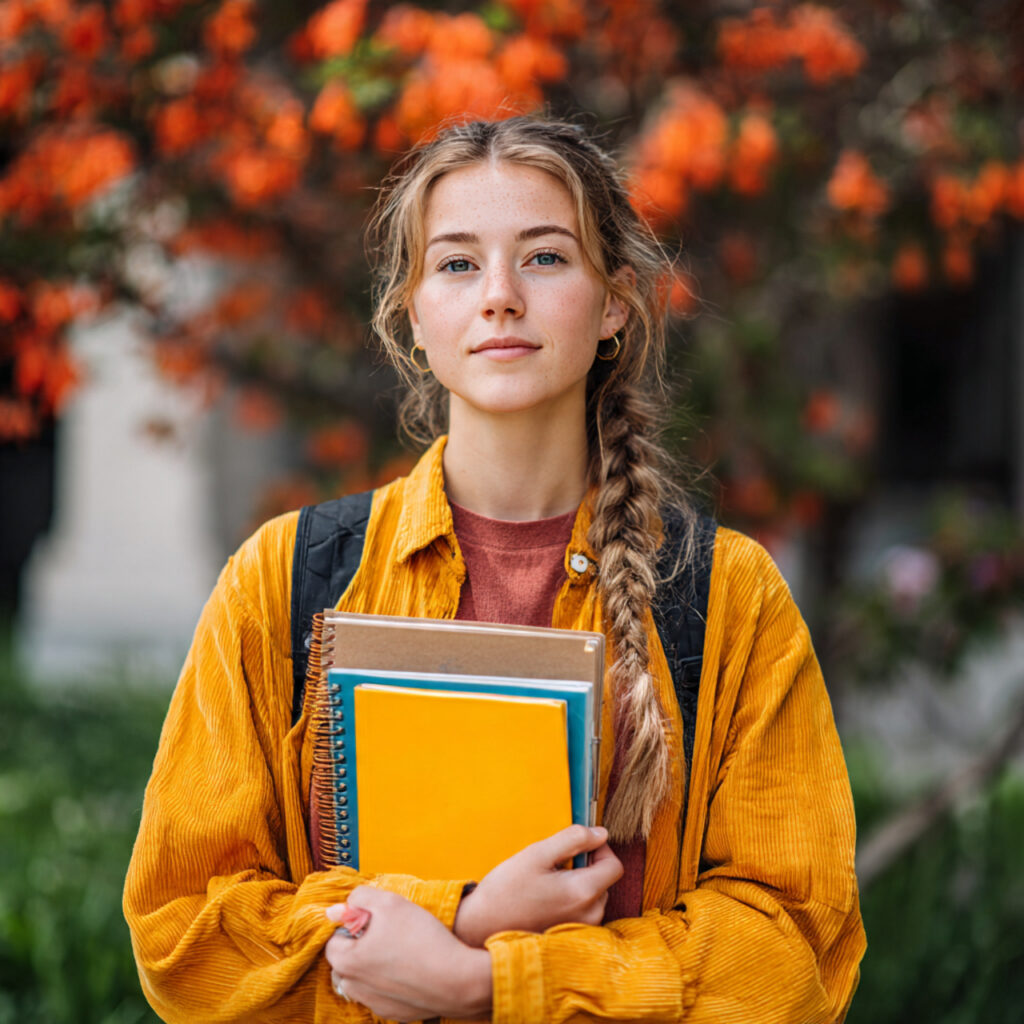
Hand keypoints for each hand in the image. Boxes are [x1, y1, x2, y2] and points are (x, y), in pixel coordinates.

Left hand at [324, 887, 491, 1021]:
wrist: (456, 980)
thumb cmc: (421, 938)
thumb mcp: (390, 902)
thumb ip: (359, 899)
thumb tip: (337, 910)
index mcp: (346, 960)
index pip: (334, 938)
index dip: (354, 923)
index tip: (376, 919)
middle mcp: (354, 987)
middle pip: (347, 960)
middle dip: (361, 945)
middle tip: (390, 932)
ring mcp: (373, 1003)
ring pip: (363, 979)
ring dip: (374, 964)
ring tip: (401, 950)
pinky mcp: (393, 1013)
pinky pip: (383, 993)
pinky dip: (392, 981)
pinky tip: (412, 968)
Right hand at [454, 824, 622, 947]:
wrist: (483, 927)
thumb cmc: (507, 889)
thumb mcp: (538, 853)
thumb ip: (573, 839)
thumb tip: (601, 834)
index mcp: (583, 892)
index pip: (615, 865)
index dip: (600, 849)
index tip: (580, 844)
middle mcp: (589, 915)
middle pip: (605, 880)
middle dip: (588, 865)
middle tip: (556, 862)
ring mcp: (581, 929)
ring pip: (595, 895)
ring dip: (580, 882)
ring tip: (548, 880)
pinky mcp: (570, 936)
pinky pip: (584, 910)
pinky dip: (573, 898)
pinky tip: (547, 896)